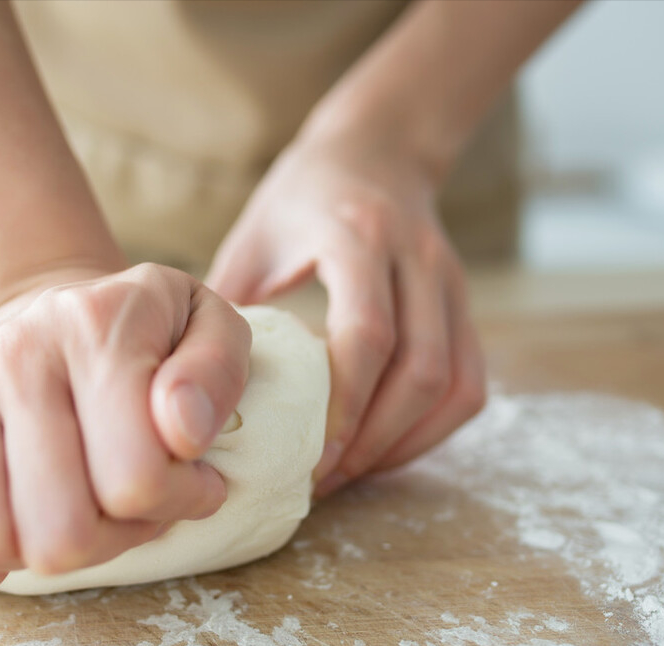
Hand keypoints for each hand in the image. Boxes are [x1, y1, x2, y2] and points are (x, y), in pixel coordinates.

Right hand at [0, 263, 251, 590]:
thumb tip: (183, 433)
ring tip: (79, 510)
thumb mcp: (211, 325)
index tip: (192, 477)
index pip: (135, 480)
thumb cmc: (145, 331)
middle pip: (60, 533)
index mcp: (95, 328)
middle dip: (114, 538)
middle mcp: (13, 353)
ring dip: (45, 552)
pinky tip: (23, 525)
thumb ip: (216, 373)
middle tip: (133, 501)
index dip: (177, 501)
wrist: (50, 304)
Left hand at [207, 137, 485, 497]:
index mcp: (358, 237)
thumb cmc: (301, 198)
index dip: (344, 404)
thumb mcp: (253, 235)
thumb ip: (228, 303)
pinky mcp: (466, 303)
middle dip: (374, 439)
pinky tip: (390, 446)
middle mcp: (417, 258)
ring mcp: (451, 281)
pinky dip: (435, 427)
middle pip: (421, 369)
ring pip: (455, 384)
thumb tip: (192, 384)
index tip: (310, 454)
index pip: (368, 333)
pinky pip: (470, 382)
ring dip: (408, 441)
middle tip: (325, 478)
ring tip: (355, 472)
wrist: (376, 148)